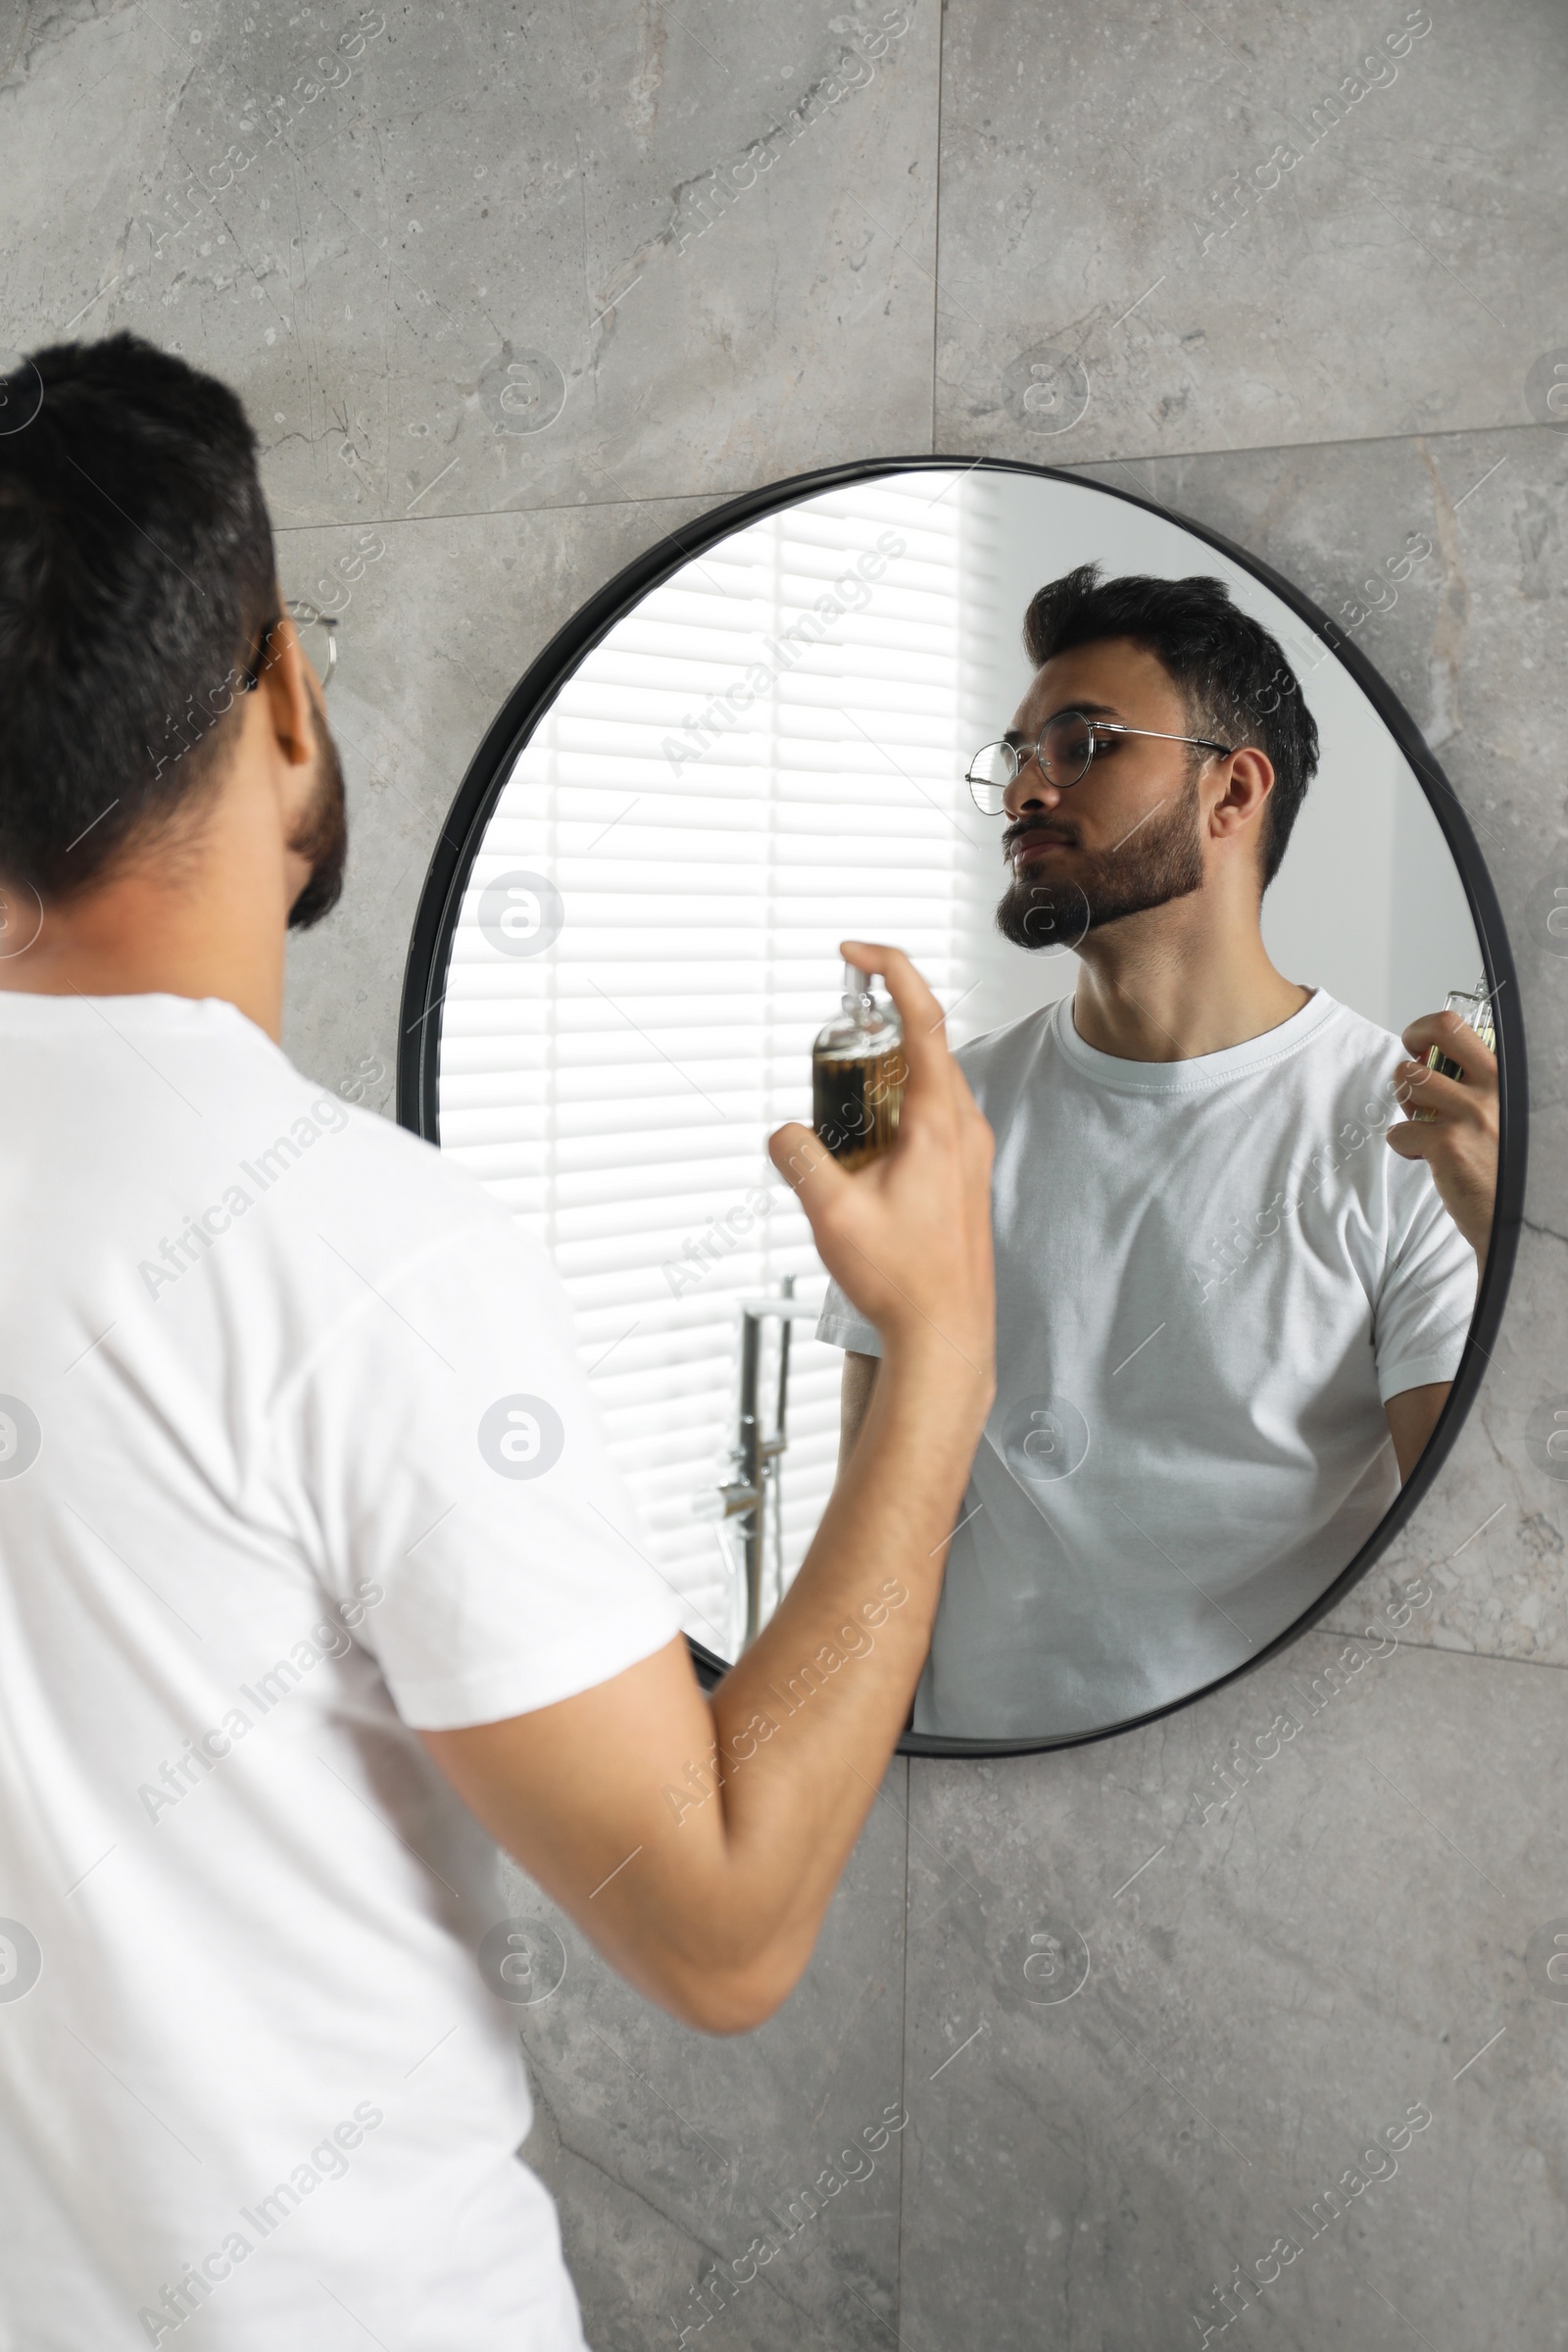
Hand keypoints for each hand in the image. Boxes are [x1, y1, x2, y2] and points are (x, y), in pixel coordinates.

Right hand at [768, 942, 994, 1387]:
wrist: (946, 1334)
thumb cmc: (906, 1280)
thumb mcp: (832, 1214)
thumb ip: (801, 1161)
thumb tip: (784, 1134)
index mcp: (940, 1121)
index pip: (924, 1017)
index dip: (892, 970)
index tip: (858, 953)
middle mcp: (964, 1127)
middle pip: (924, 1045)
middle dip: (874, 1033)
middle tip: (832, 1047)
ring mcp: (969, 1150)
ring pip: (927, 1084)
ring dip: (882, 1080)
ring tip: (841, 1115)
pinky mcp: (963, 1173)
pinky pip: (931, 1118)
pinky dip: (895, 1113)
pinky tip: (865, 1153)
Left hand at [1384, 1008, 1497, 1261]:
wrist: (1520, 1221)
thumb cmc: (1512, 1172)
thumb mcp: (1512, 1118)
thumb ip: (1480, 1091)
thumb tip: (1431, 1065)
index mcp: (1509, 1079)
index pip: (1459, 1027)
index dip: (1428, 1028)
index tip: (1420, 1043)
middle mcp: (1494, 1088)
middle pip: (1437, 1031)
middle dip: (1411, 1041)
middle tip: (1408, 1067)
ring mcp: (1470, 1114)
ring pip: (1408, 1079)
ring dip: (1405, 1102)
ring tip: (1423, 1125)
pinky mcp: (1447, 1144)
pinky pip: (1399, 1131)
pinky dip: (1403, 1145)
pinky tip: (1427, 1158)